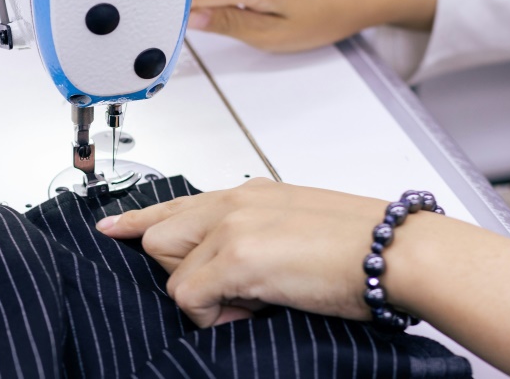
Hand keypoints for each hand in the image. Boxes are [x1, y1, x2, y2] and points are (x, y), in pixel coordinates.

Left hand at [98, 178, 509, 378]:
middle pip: (159, 237)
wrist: (399, 252)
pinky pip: (188, 297)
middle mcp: (232, 202)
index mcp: (249, 193)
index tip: (110, 228)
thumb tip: (233, 272)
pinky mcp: (235, 258)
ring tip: (252, 302)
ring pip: (170, 271)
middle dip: (180, 273)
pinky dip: (213, 316)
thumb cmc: (367, 246)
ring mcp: (230, 228)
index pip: (176, 204)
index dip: (138, 220)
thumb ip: (257, 237)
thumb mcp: (300, 227)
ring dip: (201, 296)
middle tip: (231, 294)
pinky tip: (253, 311)